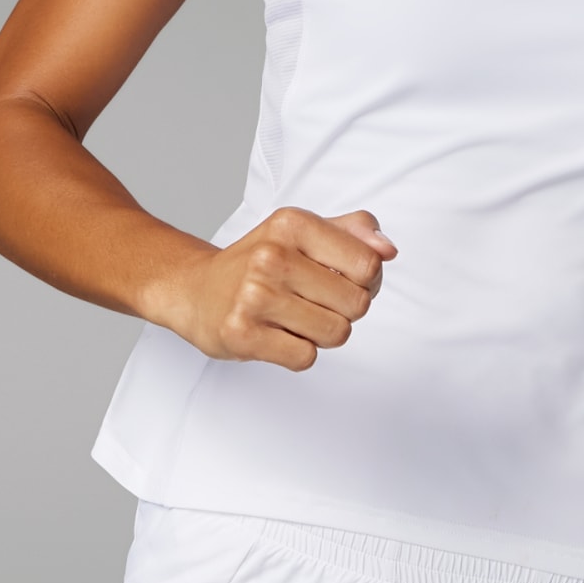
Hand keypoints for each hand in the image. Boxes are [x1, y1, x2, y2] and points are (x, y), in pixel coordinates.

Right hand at [162, 207, 396, 371]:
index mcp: (292, 224)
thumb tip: (388, 250)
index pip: (369, 265)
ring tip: (295, 317)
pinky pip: (306, 357)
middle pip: (357, 304)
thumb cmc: (261, 261)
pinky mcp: (241, 334)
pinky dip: (300, 352)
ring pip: (336, 333)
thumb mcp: (305, 232)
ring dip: (324, 333)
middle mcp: (271, 257)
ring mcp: (253, 296)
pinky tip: (277, 334)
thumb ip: (355, 232)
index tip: (344, 280)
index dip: (368, 281)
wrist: (195, 290)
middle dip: (346, 310)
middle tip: (315, 302)